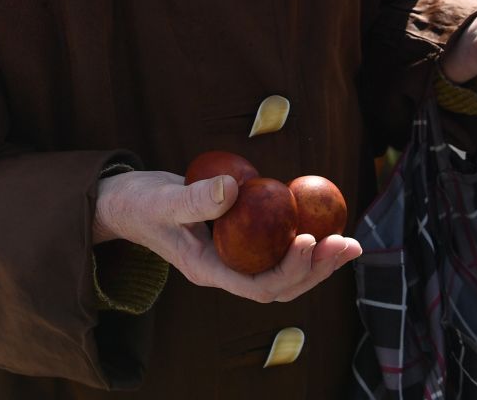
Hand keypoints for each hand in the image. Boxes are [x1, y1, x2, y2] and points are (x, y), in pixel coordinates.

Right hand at [93, 170, 360, 304]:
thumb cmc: (139, 202)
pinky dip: (303, 236)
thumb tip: (235, 190)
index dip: (288, 270)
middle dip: (317, 269)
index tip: (311, 240)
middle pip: (280, 285)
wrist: (127, 202)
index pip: (256, 285)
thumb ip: (195, 198)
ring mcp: (232, 257)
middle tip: (347, 244)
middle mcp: (225, 270)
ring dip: (319, 259)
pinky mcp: (239, 239)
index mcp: (207, 270)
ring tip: (349, 242)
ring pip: (283, 270)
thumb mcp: (162, 199)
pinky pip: (276, 245)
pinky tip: (322, 220)